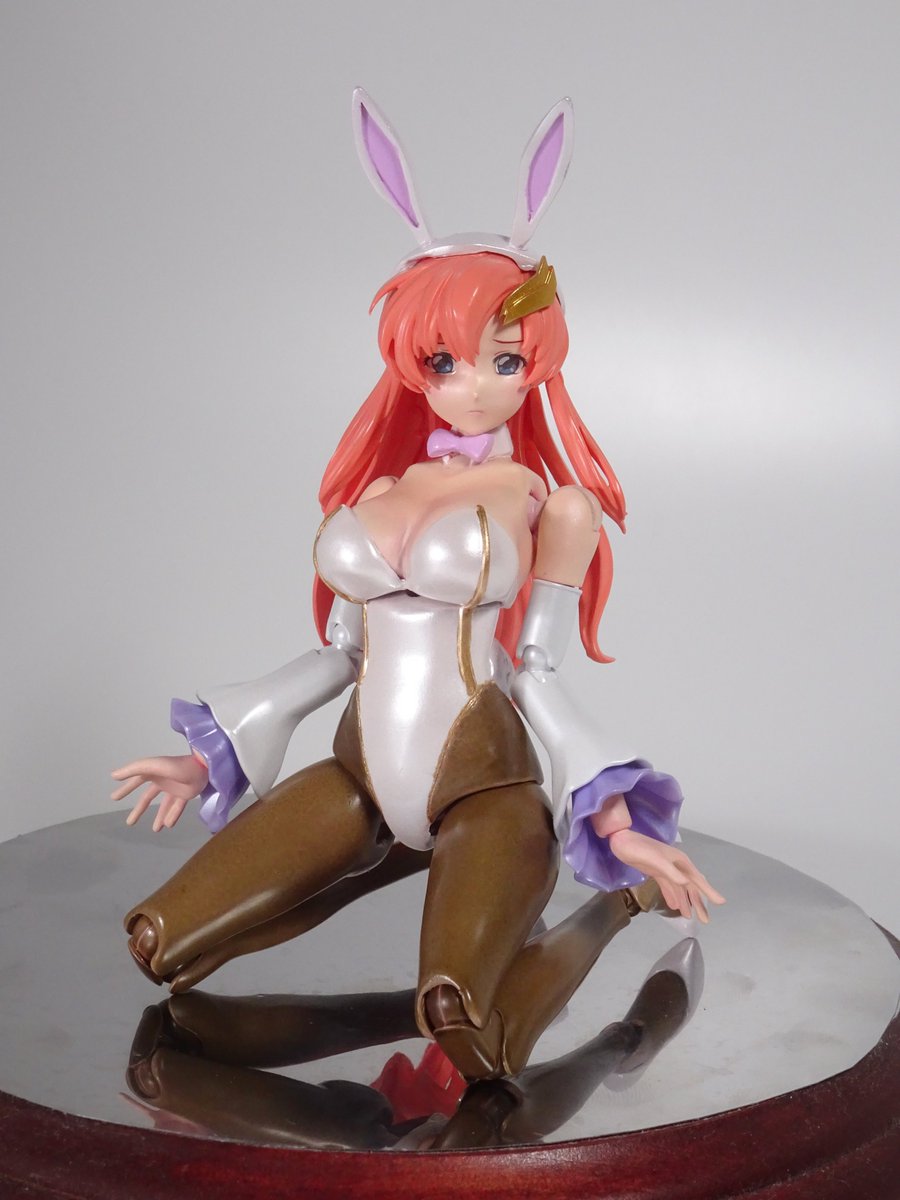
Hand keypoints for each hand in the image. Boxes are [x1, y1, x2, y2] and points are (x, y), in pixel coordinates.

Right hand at [111, 754, 208, 830]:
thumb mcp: (151, 766)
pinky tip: (168, 825)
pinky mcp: (186, 794)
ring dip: (159, 817)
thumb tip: (113, 775)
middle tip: (129, 823)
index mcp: (153, 772)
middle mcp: (163, 781)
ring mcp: (175, 788)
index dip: (125, 789)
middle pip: (147, 798)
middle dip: (139, 810)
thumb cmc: (176, 766)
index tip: (114, 798)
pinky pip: (177, 808)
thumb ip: (133, 770)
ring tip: (155, 830)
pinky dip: (173, 816)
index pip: (135, 782)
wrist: (202, 768)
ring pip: (164, 805)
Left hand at [608, 828, 724, 922]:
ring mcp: (667, 870)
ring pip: (680, 889)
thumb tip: (686, 883)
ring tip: (690, 917)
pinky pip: (669, 887)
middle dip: (698, 903)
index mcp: (680, 862)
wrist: (621, 841)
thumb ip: (670, 872)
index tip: (720, 902)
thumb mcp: (654, 859)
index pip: (697, 880)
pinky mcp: (657, 872)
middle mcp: (676, 866)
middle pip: (691, 887)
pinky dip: (673, 896)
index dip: (708, 891)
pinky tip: (675, 906)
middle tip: (705, 920)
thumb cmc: (638, 848)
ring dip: (686, 902)